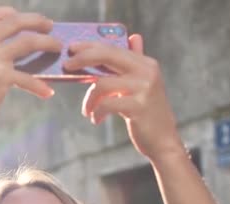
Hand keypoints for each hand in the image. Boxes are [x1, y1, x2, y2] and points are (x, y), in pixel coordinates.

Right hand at [0, 7, 61, 134]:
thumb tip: (16, 44)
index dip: (12, 12)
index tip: (26, 18)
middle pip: (15, 21)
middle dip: (37, 21)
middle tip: (50, 26)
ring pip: (28, 42)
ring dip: (48, 43)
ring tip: (58, 47)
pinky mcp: (1, 77)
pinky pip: (28, 78)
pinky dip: (40, 86)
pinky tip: (48, 92)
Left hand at [63, 34, 184, 162]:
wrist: (162, 140)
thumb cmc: (145, 112)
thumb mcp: (142, 84)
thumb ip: (134, 62)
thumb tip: (133, 36)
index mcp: (145, 63)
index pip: (113, 48)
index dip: (90, 46)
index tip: (71, 48)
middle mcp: (146, 71)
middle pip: (107, 56)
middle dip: (83, 58)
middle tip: (67, 66)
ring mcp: (144, 88)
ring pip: (103, 84)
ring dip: (89, 99)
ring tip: (88, 110)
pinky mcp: (138, 107)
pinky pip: (106, 104)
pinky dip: (97, 112)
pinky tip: (96, 119)